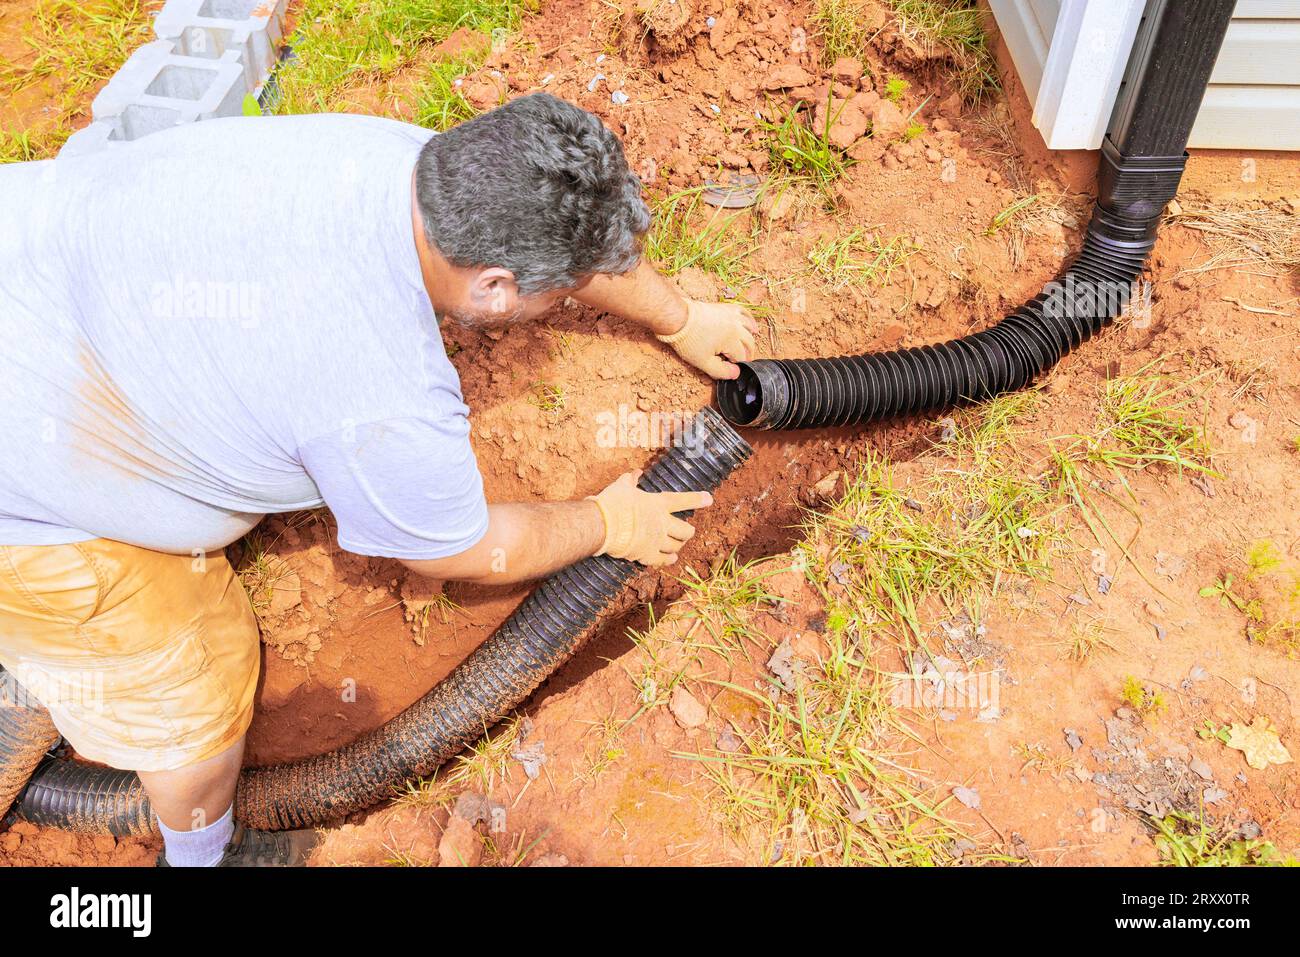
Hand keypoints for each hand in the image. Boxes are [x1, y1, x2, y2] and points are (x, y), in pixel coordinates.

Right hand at [587, 470, 712, 566]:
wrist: (601, 525)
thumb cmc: (612, 503)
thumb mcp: (622, 487)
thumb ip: (630, 480)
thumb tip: (635, 472)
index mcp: (658, 504)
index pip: (682, 501)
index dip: (696, 499)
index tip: (709, 499)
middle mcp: (662, 523)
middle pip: (685, 531)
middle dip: (688, 532)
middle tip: (687, 532)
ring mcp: (656, 541)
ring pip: (676, 546)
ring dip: (678, 546)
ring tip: (677, 545)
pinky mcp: (647, 555)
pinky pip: (663, 560)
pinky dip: (668, 560)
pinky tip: (671, 559)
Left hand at [656, 298, 757, 379]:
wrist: (678, 317)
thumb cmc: (688, 340)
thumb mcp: (703, 362)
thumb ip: (721, 371)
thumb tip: (736, 374)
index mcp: (732, 340)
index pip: (741, 357)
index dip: (737, 365)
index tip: (731, 370)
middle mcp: (736, 327)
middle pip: (749, 342)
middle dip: (747, 354)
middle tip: (742, 361)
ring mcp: (732, 316)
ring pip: (749, 327)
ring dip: (751, 338)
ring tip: (750, 346)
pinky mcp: (726, 308)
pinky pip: (743, 312)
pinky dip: (749, 320)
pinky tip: (751, 325)